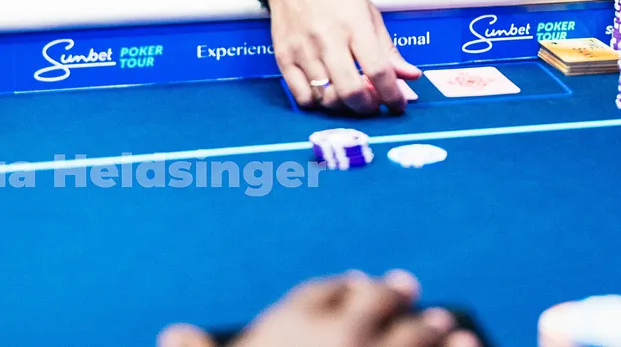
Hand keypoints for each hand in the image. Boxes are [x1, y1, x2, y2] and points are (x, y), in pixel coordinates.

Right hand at [157, 270, 479, 346]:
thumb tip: (170, 334)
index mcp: (294, 329)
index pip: (326, 292)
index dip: (343, 287)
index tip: (359, 282)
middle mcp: (344, 338)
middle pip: (379, 304)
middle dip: (395, 297)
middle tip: (408, 290)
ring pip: (420, 334)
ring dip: (435, 328)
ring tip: (449, 327)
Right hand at [268, 0, 419, 113]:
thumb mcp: (369, 13)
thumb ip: (389, 50)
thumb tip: (411, 76)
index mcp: (355, 25)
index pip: (378, 70)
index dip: (393, 95)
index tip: (398, 104)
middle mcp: (328, 39)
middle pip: (351, 91)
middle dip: (368, 107)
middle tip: (374, 103)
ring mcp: (303, 51)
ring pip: (326, 99)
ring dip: (344, 106)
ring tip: (351, 96)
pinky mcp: (283, 58)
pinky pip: (302, 98)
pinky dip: (318, 103)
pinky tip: (327, 93)